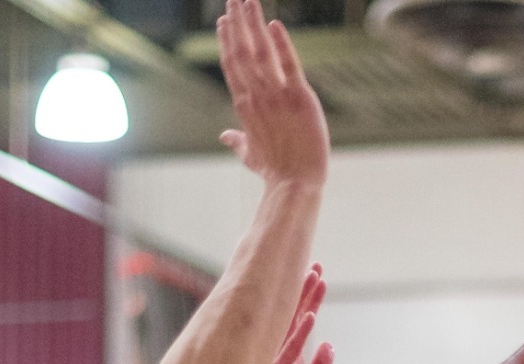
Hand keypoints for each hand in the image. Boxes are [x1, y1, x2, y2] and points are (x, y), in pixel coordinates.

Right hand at [216, 0, 327, 187]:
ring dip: (253, 24)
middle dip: (236, 23)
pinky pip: (289, 65)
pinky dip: (281, 44)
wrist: (295, 184)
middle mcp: (256, 96)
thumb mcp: (250, 154)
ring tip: (247, 0)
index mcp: (245, 106)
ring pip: (260, 52)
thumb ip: (237, 140)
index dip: (227, 41)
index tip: (224, 21)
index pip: (232, 65)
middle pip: (241, 51)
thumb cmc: (275, 171)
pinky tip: (274, 24)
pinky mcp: (299, 98)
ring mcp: (276, 96)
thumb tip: (224, 136)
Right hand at [246, 265, 335, 363]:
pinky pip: (290, 350)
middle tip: (315, 265)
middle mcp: (282, 354)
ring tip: (315, 277)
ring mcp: (277, 363)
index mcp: (290, 357)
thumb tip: (329, 345)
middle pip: (296, 316)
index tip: (317, 277)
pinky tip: (310, 315)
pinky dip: (301, 333)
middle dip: (307, 291)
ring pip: (292, 326)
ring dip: (304, 302)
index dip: (311, 300)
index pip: (302, 321)